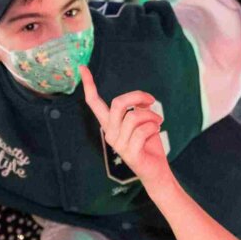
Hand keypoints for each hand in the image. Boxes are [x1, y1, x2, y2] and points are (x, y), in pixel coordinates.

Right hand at [78, 66, 172, 188]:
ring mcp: (118, 145)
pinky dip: (154, 126)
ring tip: (158, 121)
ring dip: (151, 115)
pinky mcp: (130, 154)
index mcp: (110, 124)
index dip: (88, 85)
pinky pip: (143, 130)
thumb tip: (142, 99)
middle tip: (152, 100)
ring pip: (134, 116)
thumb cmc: (149, 144)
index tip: (82, 67)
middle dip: (137, 96)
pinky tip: (157, 130)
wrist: (156, 172)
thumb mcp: (142, 122)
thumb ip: (137, 109)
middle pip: (118, 104)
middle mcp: (110, 134)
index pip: (94, 103)